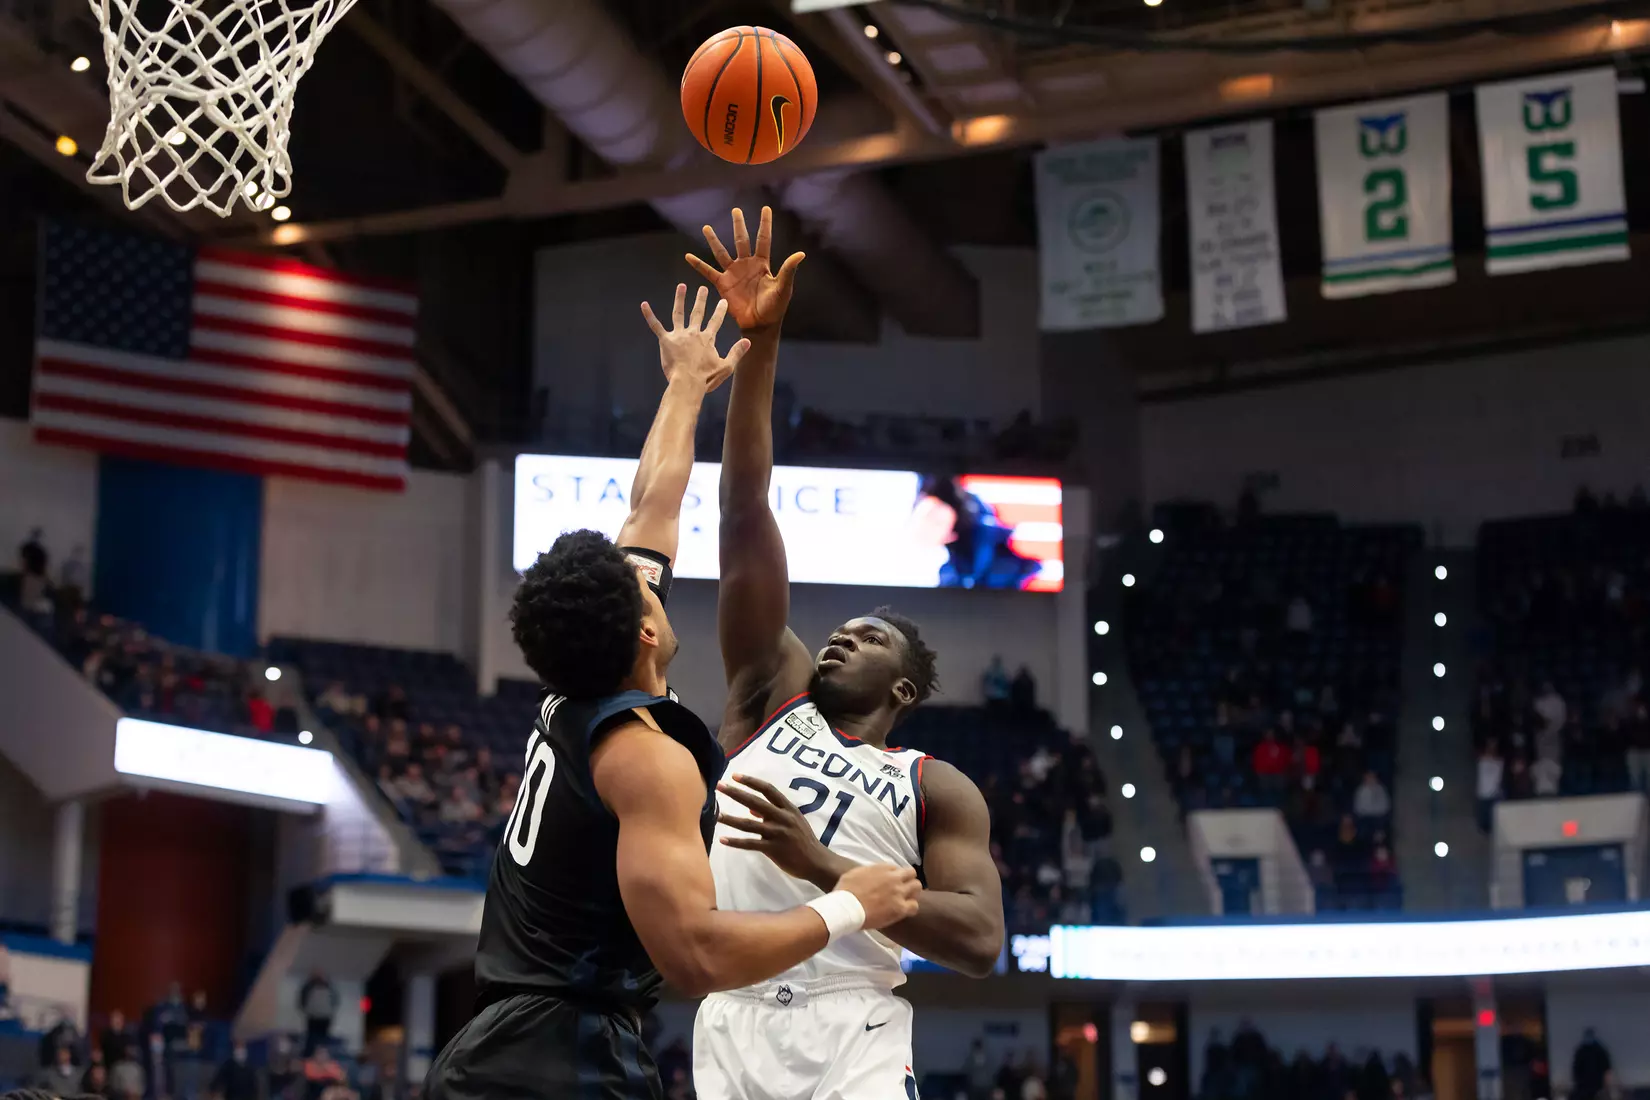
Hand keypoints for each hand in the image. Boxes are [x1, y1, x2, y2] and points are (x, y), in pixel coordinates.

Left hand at [640, 284, 750, 392]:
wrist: (687, 383)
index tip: (723, 301)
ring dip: (680, 299)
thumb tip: (748, 342)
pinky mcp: (666, 341)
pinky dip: (650, 315)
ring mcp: (679, 335)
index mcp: (707, 339)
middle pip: (698, 313)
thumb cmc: (706, 378)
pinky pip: (656, 326)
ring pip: (679, 313)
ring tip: (681, 287)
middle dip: (701, 300)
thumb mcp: (726, 367)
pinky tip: (644, 305)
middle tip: (702, 289)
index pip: (716, 321)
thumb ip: (737, 352)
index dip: (720, 310)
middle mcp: (694, 333)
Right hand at [685, 206, 803, 332]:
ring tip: (706, 227)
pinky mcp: (723, 284)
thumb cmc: (774, 307)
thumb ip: (788, 270)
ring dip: (714, 240)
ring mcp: (733, 273)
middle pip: (742, 240)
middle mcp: (746, 264)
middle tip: (736, 210)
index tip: (766, 208)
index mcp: (762, 263)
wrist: (760, 324)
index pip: (763, 239)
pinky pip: (708, 272)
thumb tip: (801, 253)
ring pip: (721, 252)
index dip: (765, 224)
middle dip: (739, 225)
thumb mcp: (783, 288)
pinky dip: (698, 264)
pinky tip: (688, 256)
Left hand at [717, 774, 841, 888]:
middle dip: (736, 793)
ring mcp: (777, 833)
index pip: (768, 789)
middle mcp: (782, 817)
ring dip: (731, 819)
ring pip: (749, 824)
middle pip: (755, 802)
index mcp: (788, 808)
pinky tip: (723, 840)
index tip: (735, 776)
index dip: (751, 781)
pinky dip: (736, 842)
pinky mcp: (773, 849)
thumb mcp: (793, 821)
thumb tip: (751, 810)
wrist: (817, 861)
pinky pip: (750, 844)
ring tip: (716, 815)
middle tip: (718, 786)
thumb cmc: (804, 840)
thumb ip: (774, 813)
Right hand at [835, 863, 921, 931]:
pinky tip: (904, 911)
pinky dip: (910, 907)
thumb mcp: (856, 872)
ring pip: (917, 887)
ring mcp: (899, 893)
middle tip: (903, 889)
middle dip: (908, 880)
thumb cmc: (845, 890)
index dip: (895, 875)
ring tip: (906, 899)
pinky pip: (914, 906)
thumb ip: (868, 872)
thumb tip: (871, 875)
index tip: (890, 882)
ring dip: (913, 892)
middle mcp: (894, 878)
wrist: (847, 907)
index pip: (897, 868)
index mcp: (882, 868)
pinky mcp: (900, 908)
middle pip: (911, 874)